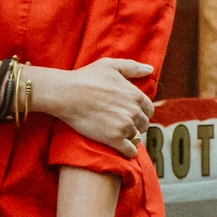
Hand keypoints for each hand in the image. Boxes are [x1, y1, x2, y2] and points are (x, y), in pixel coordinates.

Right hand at [32, 58, 153, 155]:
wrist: (67, 94)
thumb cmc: (86, 78)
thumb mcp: (110, 65)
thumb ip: (132, 67)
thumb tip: (150, 69)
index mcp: (135, 95)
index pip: (148, 109)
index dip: (139, 112)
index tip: (127, 113)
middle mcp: (134, 111)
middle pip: (143, 124)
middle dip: (134, 124)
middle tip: (119, 123)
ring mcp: (125, 126)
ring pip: (136, 137)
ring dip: (128, 137)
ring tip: (115, 133)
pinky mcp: (115, 139)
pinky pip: (130, 151)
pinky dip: (126, 150)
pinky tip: (118, 146)